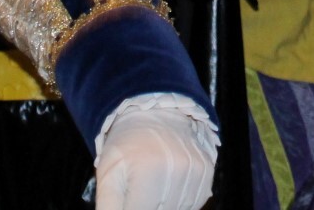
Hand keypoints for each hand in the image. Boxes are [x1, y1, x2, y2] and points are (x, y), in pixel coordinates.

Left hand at [94, 107, 215, 209]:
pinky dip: (180, 202)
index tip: (129, 200)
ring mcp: (196, 171)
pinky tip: (168, 187)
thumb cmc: (126, 146)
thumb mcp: (107, 176)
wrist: (154, 113)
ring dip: (164, 205)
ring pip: (179, 209)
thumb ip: (108, 207)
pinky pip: (194, 201)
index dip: (132, 208)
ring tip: (152, 188)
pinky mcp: (206, 171)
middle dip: (147, 205)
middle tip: (138, 192)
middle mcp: (177, 171)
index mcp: (148, 173)